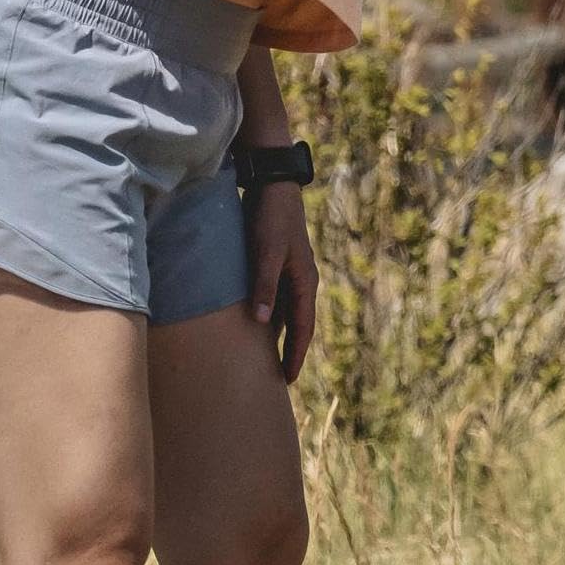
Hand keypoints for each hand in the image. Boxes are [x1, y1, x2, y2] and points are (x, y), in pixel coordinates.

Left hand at [244, 181, 317, 383]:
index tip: (288, 379)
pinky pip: (278, 299)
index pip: (303, 328)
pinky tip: (258, 324)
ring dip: (281, 335)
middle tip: (281, 377)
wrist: (273, 185)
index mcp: (306, 281)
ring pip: (288, 312)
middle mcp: (302, 280)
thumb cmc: (270, 218)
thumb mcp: (266, 252)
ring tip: (269, 358)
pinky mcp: (279, 263)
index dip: (295, 354)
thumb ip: (264, 285)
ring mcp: (292, 272)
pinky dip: (272, 316)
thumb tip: (260, 322)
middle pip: (299, 324)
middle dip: (291, 351)